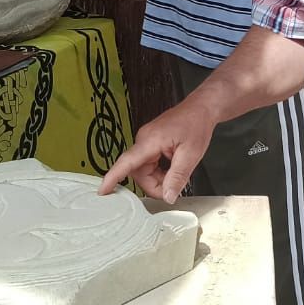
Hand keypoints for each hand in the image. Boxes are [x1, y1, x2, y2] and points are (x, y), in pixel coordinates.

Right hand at [97, 97, 217, 203]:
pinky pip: (148, 164)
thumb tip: (168, 196)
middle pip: (137, 172)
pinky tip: (172, 169)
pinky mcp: (150, 143)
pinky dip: (159, 172)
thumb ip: (177, 177)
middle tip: (172, 189)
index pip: (127, 161)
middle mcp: (144, 139)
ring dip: (157, 179)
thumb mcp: (191, 155)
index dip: (113, 177)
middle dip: (153, 185)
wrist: (201, 108)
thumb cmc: (196, 124)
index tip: (103, 190)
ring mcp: (146, 141)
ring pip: (143, 170)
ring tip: (176, 175)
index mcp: (150, 140)